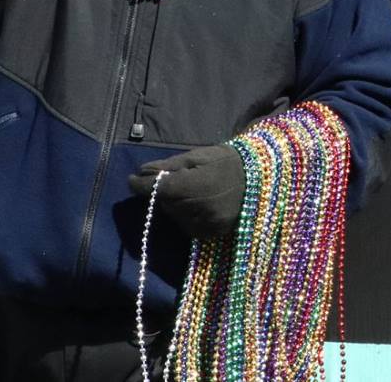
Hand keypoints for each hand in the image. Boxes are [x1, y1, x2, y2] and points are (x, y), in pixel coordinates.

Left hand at [128, 144, 246, 240]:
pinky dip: (186, 216)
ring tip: (190, 191)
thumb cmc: (225, 161)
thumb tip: (141, 172)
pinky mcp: (211, 234)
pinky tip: (198, 204)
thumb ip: (168, 166)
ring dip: (174, 205)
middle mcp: (195, 209)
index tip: (132, 180)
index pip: (154, 189)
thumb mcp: (196, 156)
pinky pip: (187, 226)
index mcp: (190, 185)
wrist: (258, 178)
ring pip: (174, 216)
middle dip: (162, 192)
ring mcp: (204, 224)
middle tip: (172, 180)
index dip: (139, 185)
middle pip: (163, 203)